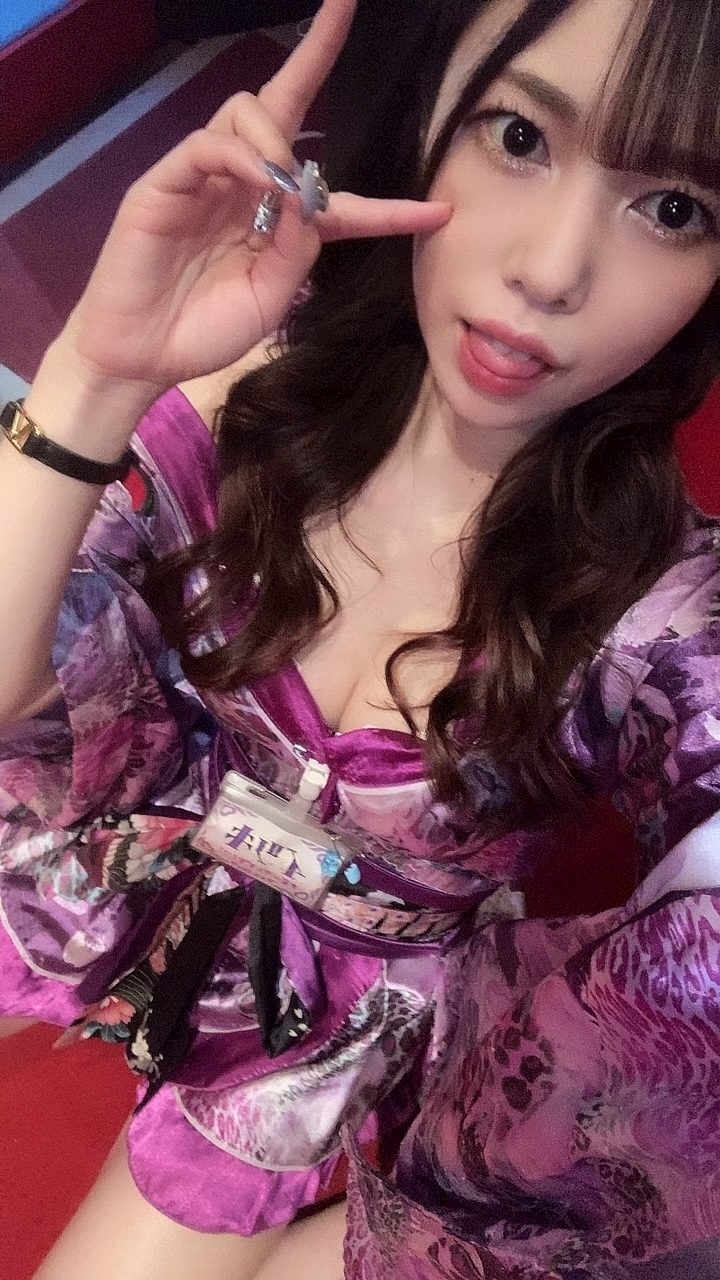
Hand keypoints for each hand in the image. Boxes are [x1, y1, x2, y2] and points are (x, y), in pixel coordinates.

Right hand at [60, 0, 450, 395]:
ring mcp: (206, 179)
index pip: (339, 199)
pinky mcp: (167, 181)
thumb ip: (300, 246)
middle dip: (317, 51)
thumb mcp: (272, 296)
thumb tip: (311, 191)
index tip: (440, 212)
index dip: (390, 208)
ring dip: (279, 140)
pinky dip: (243, 156)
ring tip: (282, 188)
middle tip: (346, 3)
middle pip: (285, 104)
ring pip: (250, 113)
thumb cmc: (205, 332)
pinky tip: (260, 181)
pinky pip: (211, 144)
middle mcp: (246, 186)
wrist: (143, 355)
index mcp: (279, 222)